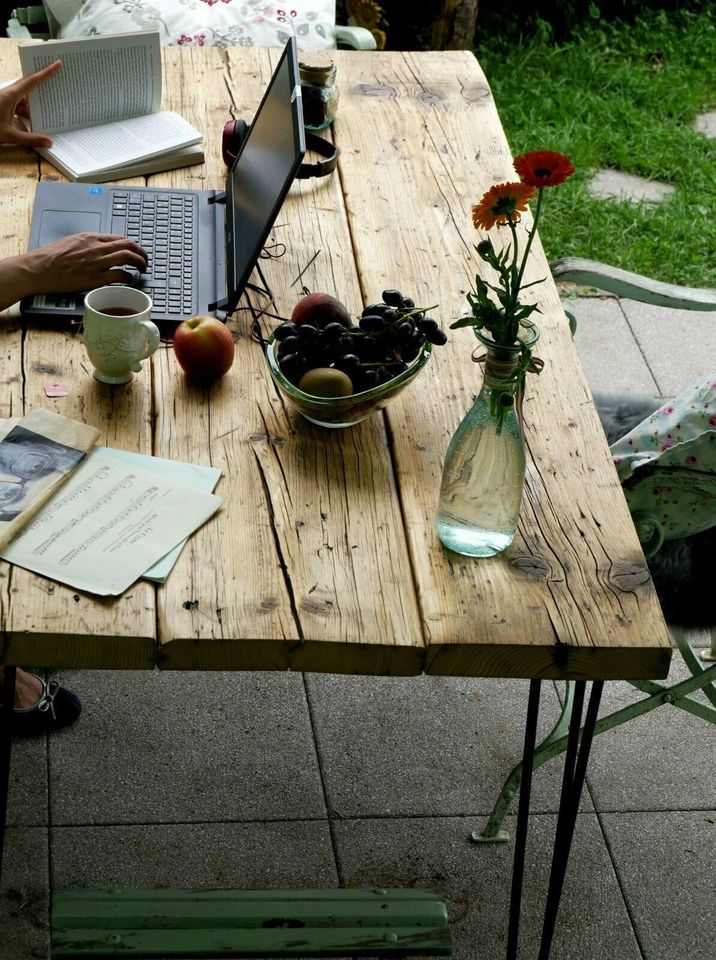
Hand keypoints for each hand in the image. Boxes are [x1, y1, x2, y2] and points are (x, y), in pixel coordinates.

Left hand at [0, 61, 61, 147]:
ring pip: (23, 100)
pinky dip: (25, 113)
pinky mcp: (1, 106)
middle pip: (29, 88)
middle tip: (57, 87)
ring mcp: (4, 99)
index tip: (57, 64)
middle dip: (42, 90)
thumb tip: (49, 142)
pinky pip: (17, 106)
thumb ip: (30, 139)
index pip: (32, 81)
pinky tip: (32, 122)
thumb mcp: (9, 135)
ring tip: (47, 113)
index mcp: (10, 95)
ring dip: (33, 107)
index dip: (46, 73)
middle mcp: (7, 94)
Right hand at [16, 233, 148, 297]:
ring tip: (142, 268)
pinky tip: (129, 280)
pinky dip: (128, 277)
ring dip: (139, 262)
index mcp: (89, 238)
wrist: (37, 268)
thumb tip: (97, 249)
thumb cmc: (49, 258)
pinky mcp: (94, 278)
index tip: (136, 250)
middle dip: (141, 252)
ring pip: (127, 257)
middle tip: (145, 260)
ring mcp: (96, 262)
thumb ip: (86, 244)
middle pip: (127, 245)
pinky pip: (118, 275)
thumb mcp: (70, 242)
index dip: (131, 244)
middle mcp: (95, 247)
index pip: (118, 238)